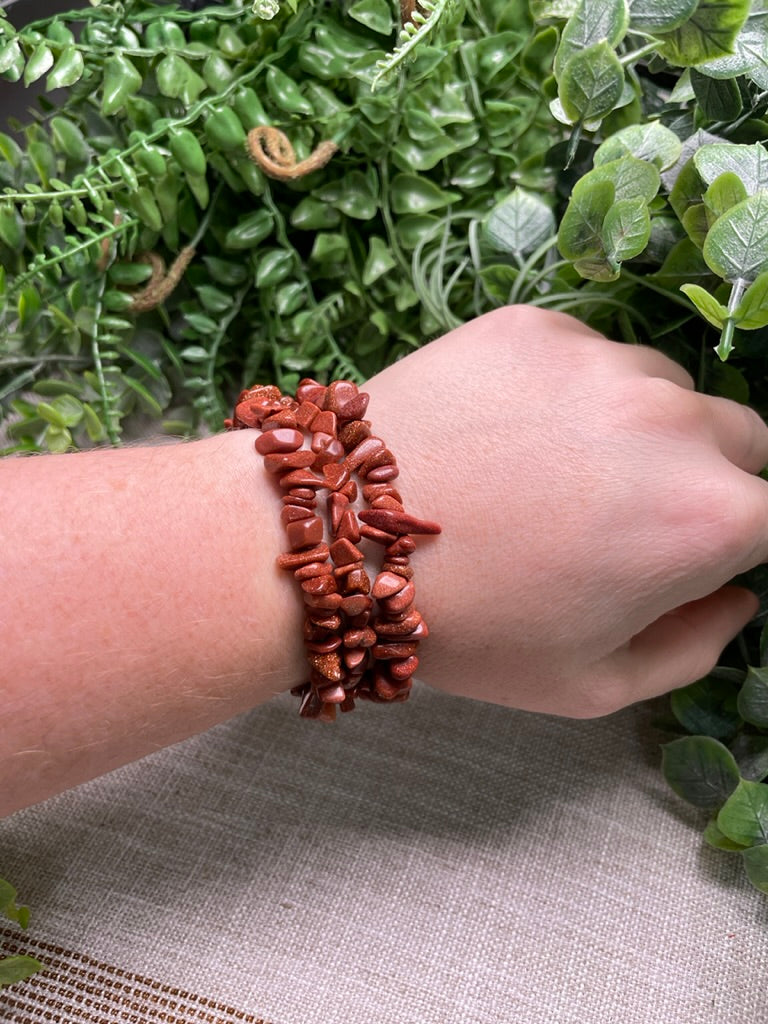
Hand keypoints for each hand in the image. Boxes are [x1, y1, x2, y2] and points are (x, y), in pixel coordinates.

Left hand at [365, 306, 767, 716]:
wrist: (339, 536)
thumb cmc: (469, 627)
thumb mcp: (589, 684)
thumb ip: (691, 649)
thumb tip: (734, 599)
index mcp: (709, 517)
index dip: (737, 542)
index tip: (687, 555)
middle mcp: (676, 420)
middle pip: (741, 439)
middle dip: (708, 478)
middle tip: (624, 515)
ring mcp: (604, 361)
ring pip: (664, 390)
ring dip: (641, 427)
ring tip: (554, 471)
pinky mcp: (538, 326)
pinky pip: (587, 356)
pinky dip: (571, 391)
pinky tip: (506, 432)